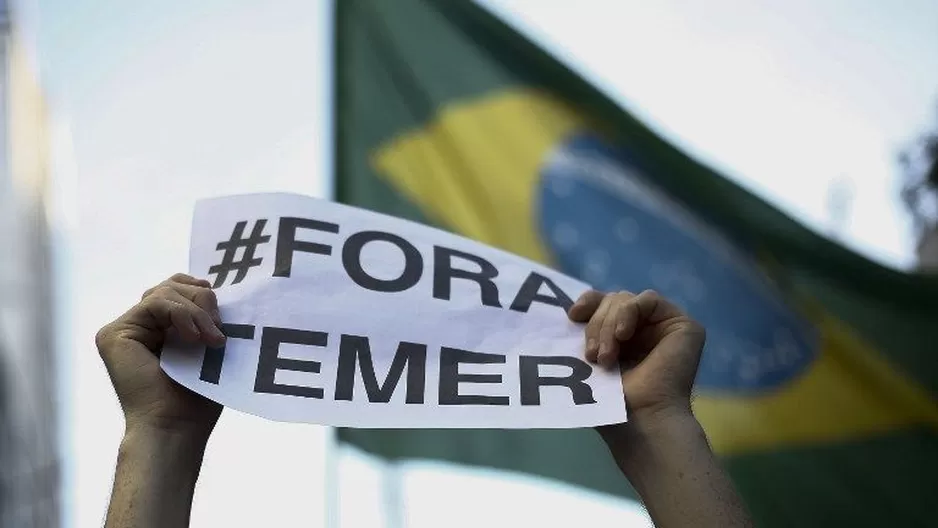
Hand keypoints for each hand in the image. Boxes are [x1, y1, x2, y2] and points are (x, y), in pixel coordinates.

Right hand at [96, 274, 226, 440]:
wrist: (176, 426)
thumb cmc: (197, 396)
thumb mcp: (208, 346)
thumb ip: (204, 317)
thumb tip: (212, 287)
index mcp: (159, 329)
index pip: (178, 290)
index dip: (201, 292)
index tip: (222, 313)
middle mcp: (138, 327)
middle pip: (171, 286)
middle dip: (202, 302)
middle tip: (219, 331)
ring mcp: (124, 330)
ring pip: (165, 293)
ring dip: (196, 313)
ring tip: (211, 339)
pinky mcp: (114, 334)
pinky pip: (154, 303)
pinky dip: (181, 315)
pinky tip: (194, 338)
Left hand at [569, 290, 752, 527]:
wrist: (639, 421)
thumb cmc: (611, 402)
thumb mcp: (588, 360)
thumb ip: (584, 333)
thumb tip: (569, 312)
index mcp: (623, 339)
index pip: (603, 304)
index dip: (587, 303)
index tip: (572, 316)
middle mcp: (645, 331)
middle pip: (612, 301)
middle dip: (596, 325)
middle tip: (592, 357)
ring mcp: (665, 328)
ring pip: (626, 300)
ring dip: (608, 326)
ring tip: (606, 358)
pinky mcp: (684, 327)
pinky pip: (649, 299)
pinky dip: (629, 313)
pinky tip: (622, 335)